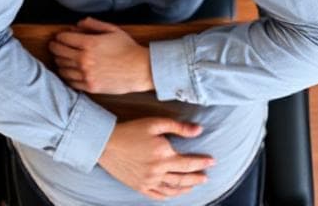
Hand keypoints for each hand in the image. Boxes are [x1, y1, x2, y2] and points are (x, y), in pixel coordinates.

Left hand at [49, 17, 153, 93]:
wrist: (140, 70)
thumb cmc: (128, 48)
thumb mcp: (112, 30)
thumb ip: (93, 24)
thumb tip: (78, 24)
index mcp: (89, 44)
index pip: (63, 39)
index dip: (59, 36)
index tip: (58, 37)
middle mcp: (84, 59)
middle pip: (59, 53)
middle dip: (55, 48)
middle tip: (54, 46)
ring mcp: (86, 74)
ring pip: (62, 68)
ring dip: (59, 61)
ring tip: (61, 59)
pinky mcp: (90, 86)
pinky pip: (70, 82)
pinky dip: (66, 75)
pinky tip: (68, 72)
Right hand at [99, 117, 214, 199]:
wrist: (105, 143)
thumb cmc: (131, 130)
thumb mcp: (155, 123)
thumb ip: (178, 127)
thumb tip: (199, 130)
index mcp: (164, 155)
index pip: (189, 163)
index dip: (202, 163)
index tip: (212, 162)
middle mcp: (158, 171)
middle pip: (183, 178)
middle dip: (197, 177)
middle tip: (206, 176)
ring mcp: (148, 181)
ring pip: (172, 189)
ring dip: (186, 188)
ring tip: (194, 185)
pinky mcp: (139, 186)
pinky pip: (158, 195)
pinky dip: (169, 195)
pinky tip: (175, 193)